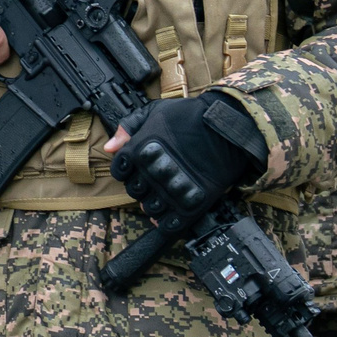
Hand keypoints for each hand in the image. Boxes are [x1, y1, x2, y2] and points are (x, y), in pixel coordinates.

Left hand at [106, 92, 265, 227]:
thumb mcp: (154, 112)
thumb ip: (128, 128)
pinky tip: (171, 214)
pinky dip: (166, 223)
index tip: (138, 168)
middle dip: (142, 186)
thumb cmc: (190, 115)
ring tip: (166, 194)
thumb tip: (109, 148)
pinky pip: (170, 224)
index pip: (119, 172)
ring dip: (154, 204)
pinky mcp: (190, 203)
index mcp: (137, 151)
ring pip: (149, 208)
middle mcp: (149, 173)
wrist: (226, 127)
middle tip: (156, 179)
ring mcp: (169, 190)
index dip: (127, 171)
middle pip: (134, 191)